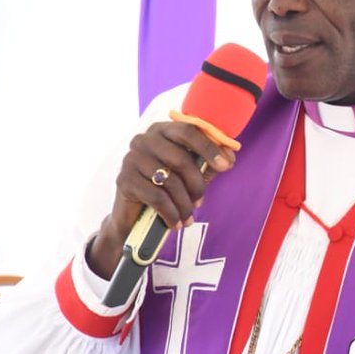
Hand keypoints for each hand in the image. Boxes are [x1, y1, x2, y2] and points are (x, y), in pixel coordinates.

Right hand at [88, 120, 234, 278]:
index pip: (188, 130)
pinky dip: (171, 213)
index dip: (210, 148)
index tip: (226, 165)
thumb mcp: (191, 173)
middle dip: (196, 183)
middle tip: (201, 201)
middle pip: (181, 158)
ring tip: (188, 216)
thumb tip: (230, 155)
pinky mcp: (124, 180)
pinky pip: (156, 197)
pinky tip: (176, 223)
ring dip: (184, 203)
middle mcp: (144, 139)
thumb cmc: (167, 187)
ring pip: (170, 180)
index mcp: (162, 130)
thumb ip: (209, 162)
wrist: (134, 215)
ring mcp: (131, 158)